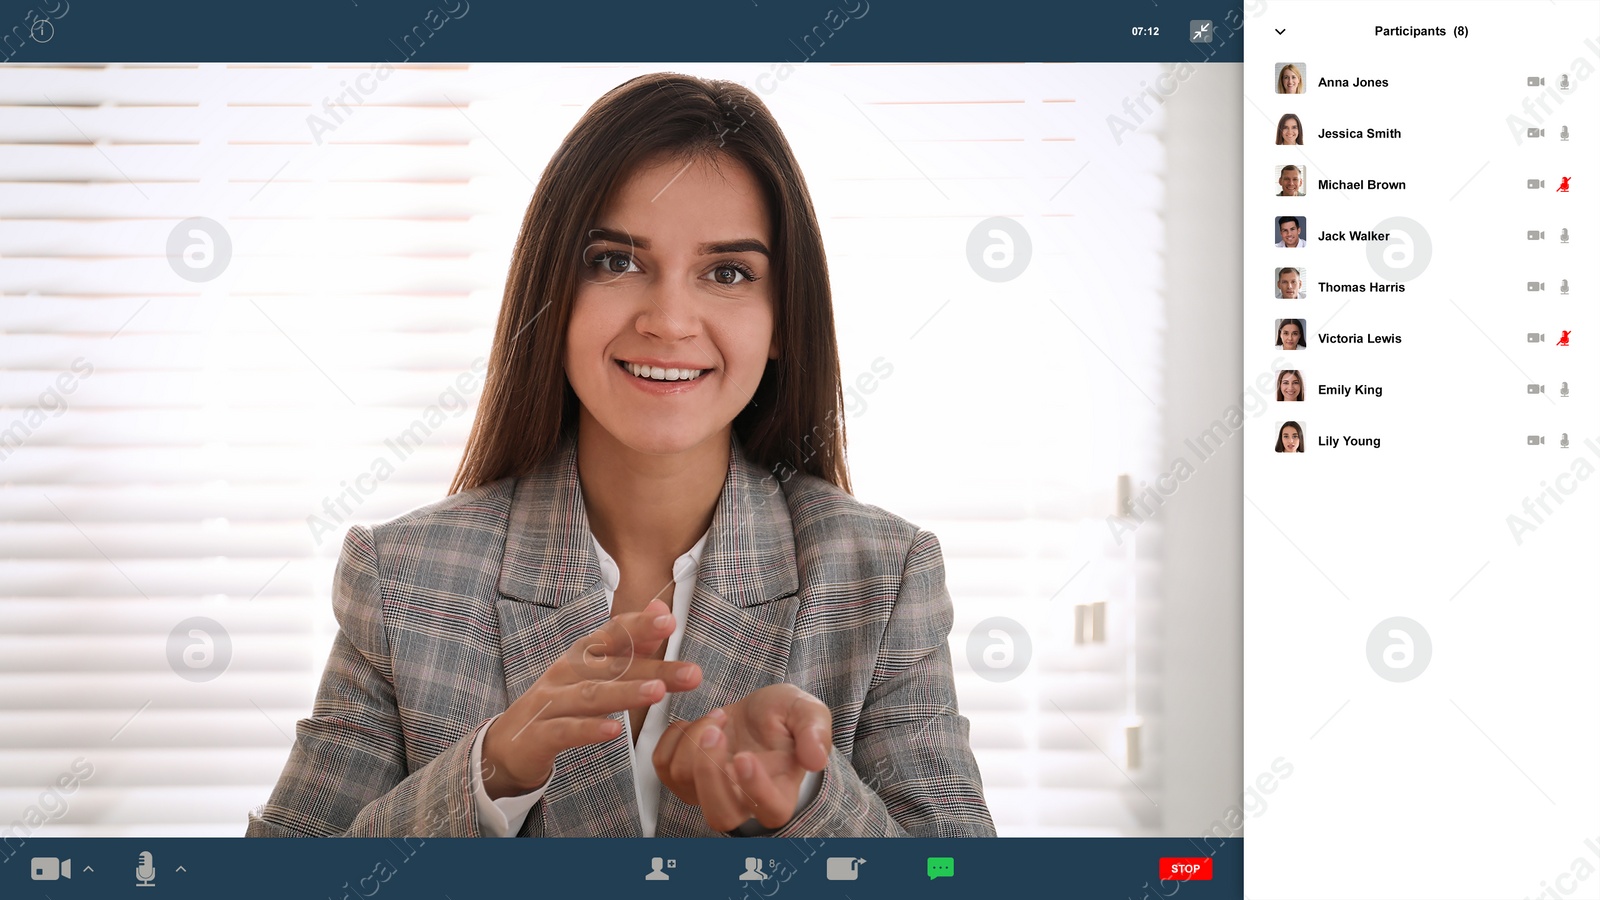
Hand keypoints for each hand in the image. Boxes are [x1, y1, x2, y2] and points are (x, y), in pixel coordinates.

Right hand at [481, 598, 702, 798]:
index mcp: (582, 655)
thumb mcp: (594, 671)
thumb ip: (630, 644)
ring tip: (657, 692)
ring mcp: (551, 702)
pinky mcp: (540, 735)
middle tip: (691, 672)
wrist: (509, 743)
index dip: (639, 626)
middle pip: (612, 667)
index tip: (669, 621)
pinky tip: (615, 731)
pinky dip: (590, 729)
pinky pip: (566, 731)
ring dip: (625, 693)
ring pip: (591, 695)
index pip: (613, 634)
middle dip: (653, 668)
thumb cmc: (562, 702)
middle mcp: (566, 673)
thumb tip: (661, 608)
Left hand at [652, 683, 831, 831]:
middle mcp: (743, 803)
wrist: (756, 712)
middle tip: (717, 730)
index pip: (771, 811)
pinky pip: (662, 766)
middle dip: (710, 772)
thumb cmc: (784, 716)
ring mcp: (709, 794)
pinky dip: (673, 738)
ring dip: (696, 739)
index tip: (745, 756)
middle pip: (720, 815)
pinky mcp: (683, 778)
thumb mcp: (806, 711)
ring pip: (685, 782)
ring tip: (720, 716)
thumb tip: (816, 759)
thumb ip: (815, 731)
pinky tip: (696, 724)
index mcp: (781, 793)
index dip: (755, 790)